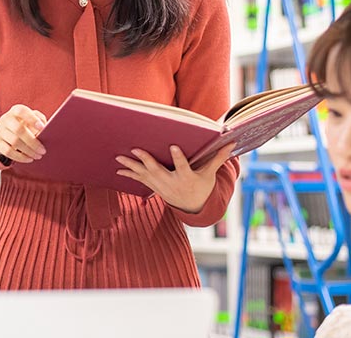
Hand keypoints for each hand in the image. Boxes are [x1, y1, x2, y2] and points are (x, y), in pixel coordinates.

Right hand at [0, 104, 47, 162]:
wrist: (8, 131)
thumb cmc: (24, 124)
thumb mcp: (32, 118)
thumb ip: (40, 119)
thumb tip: (44, 128)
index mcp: (16, 110)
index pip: (21, 111)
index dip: (32, 119)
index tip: (42, 128)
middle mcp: (6, 119)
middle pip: (18, 129)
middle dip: (33, 142)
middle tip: (42, 150)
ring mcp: (0, 131)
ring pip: (14, 142)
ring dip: (28, 151)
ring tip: (38, 155)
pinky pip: (8, 152)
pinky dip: (20, 157)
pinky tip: (29, 158)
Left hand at [115, 143, 235, 213]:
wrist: (192, 206)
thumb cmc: (202, 186)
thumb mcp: (210, 174)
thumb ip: (218, 158)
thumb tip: (232, 143)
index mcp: (187, 178)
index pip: (183, 166)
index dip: (178, 157)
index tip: (173, 146)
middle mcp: (172, 183)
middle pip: (157, 171)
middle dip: (146, 160)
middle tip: (135, 150)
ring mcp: (161, 186)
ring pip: (144, 175)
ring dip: (131, 167)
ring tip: (119, 158)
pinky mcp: (154, 187)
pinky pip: (140, 180)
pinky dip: (129, 175)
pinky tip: (118, 170)